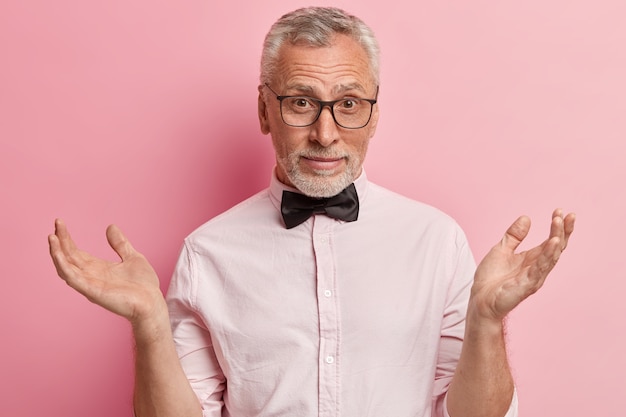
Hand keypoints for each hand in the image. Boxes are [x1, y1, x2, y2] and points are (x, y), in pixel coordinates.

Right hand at [48, 219, 165, 325]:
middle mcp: (90, 276)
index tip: (60, 223)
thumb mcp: (132, 257)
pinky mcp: (92, 292)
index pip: (75, 252)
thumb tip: (110, 226)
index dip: (66, 239)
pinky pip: (73, 279)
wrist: (152, 302)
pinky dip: (64, 267)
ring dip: (57, 253)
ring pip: (66, 268)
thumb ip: (120, 244)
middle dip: (60, 241)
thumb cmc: (144, 285)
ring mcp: (90, 284)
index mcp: (98, 268)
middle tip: (56, 223)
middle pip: (68, 257)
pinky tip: (58, 254)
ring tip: (52, 237)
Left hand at [470, 209, 575, 321]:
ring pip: (551, 256)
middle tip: (567, 215)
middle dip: (563, 231)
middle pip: (556, 247)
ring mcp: (534, 277)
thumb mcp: (500, 250)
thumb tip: (526, 217)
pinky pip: (540, 268)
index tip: (560, 211)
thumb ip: (513, 235)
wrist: (479, 301)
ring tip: (559, 223)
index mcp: (532, 259)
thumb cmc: (491, 279)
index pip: (551, 241)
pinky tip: (553, 242)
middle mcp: (537, 267)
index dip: (557, 227)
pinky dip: (547, 255)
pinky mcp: (527, 285)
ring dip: (556, 239)